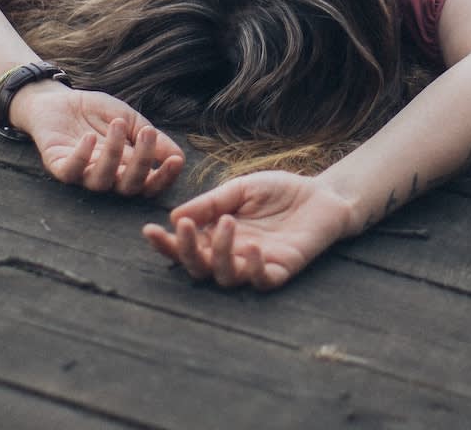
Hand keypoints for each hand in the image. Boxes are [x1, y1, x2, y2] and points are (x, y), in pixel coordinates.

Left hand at [12, 82, 183, 195]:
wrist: (59, 99)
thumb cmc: (97, 113)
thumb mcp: (131, 120)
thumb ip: (152, 138)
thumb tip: (179, 156)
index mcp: (126, 169)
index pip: (148, 184)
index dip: (163, 178)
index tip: (176, 160)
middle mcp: (106, 177)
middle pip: (128, 187)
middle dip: (142, 163)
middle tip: (148, 134)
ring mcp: (82, 173)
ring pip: (101, 181)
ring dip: (113, 154)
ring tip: (118, 125)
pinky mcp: (58, 166)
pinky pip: (70, 171)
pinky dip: (81, 156)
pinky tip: (89, 138)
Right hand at [143, 171, 352, 289]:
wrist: (322, 193)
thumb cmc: (278, 192)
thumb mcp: (239, 189)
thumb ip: (210, 203)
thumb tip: (173, 216)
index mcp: (216, 236)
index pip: (185, 247)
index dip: (165, 244)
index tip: (148, 230)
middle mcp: (232, 255)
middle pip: (199, 268)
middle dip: (187, 251)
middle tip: (185, 227)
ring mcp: (256, 265)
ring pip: (226, 277)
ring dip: (220, 254)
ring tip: (226, 224)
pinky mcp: (282, 270)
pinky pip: (262, 281)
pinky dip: (254, 269)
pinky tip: (252, 247)